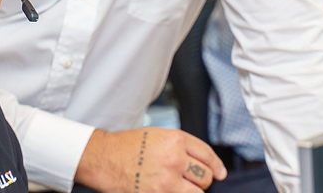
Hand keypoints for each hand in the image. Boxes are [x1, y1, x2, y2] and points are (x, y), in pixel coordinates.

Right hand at [74, 127, 226, 192]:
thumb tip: (203, 162)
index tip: (220, 172)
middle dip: (201, 180)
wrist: (103, 159)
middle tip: (191, 180)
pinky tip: (168, 190)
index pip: (207, 155)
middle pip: (205, 177)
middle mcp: (174, 159)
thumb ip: (180, 146)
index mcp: (175, 140)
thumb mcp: (156, 135)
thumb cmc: (125, 147)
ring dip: (190, 191)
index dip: (216, 166)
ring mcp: (167, 181)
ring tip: (178, 186)